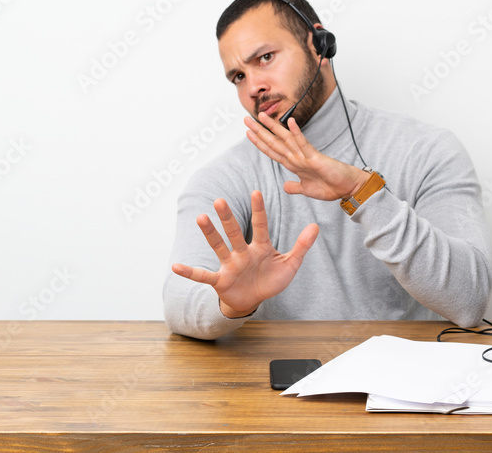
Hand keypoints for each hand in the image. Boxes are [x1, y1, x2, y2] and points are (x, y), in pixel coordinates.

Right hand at [171, 191, 318, 317]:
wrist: (254, 300)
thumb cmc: (271, 280)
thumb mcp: (290, 264)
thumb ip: (302, 246)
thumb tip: (316, 225)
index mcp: (261, 247)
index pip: (260, 226)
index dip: (259, 210)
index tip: (256, 192)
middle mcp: (242, 252)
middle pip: (235, 232)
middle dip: (228, 217)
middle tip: (220, 200)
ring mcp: (230, 265)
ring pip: (219, 246)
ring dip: (210, 234)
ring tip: (201, 218)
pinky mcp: (220, 280)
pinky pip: (203, 275)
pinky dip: (190, 272)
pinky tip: (176, 266)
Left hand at [245, 113, 368, 200]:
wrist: (347, 187)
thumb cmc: (330, 187)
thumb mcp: (306, 189)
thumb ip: (295, 186)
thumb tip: (285, 186)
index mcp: (294, 164)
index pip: (272, 151)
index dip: (260, 142)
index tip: (249, 132)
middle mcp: (297, 157)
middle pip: (274, 142)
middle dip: (260, 131)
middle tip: (247, 118)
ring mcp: (305, 156)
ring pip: (286, 140)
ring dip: (273, 128)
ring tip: (262, 116)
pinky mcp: (316, 157)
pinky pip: (304, 144)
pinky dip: (297, 133)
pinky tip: (291, 122)